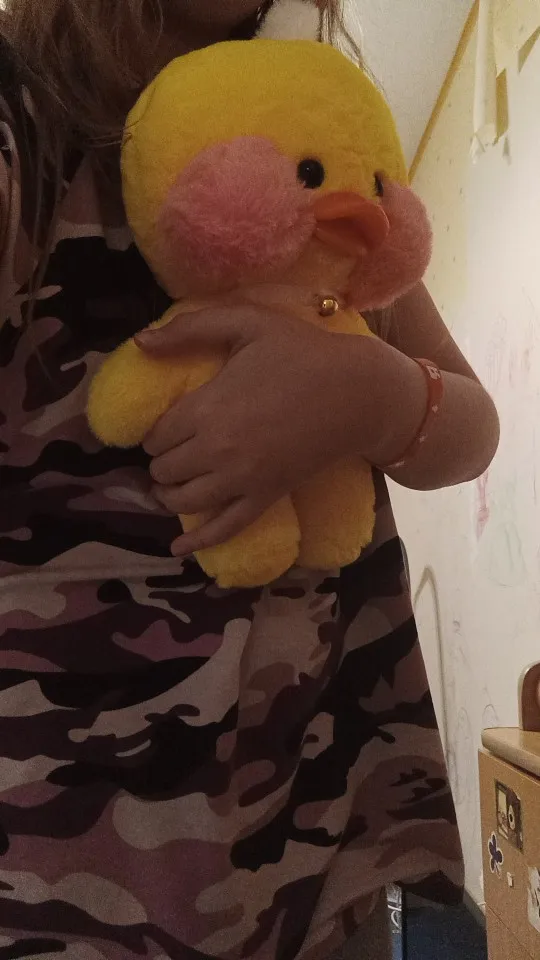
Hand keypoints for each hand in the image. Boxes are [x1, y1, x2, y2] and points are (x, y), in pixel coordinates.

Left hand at [139, 305, 376, 555]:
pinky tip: (178, 547)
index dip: (154, 435)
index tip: (163, 429)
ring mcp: (241, 479)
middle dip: (161, 463)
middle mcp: (217, 450)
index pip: (156, 436)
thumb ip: (189, 328)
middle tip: (170, 453)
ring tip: (167, 488)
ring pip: (184, 500)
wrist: (358, 392)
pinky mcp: (265, 497)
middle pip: (164, 470)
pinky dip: (198, 540)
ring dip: (168, 495)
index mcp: (207, 408)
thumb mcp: (247, 323)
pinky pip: (225, 528)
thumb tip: (139, 343)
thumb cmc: (302, 352)